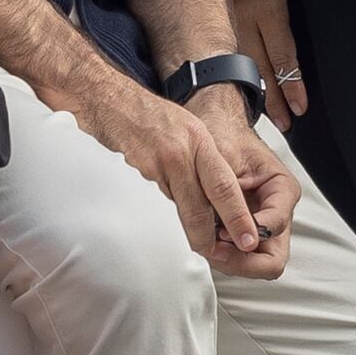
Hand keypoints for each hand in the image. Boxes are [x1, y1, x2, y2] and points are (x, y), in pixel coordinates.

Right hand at [99, 73, 293, 278]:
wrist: (108, 99)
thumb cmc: (149, 114)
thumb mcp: (188, 128)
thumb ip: (203, 160)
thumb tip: (214, 197)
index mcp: (199, 141)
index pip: (224, 187)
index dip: (237, 217)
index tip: (247, 239)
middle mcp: (180, 153)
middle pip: (200, 207)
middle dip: (210, 237)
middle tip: (219, 255)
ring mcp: (155, 164)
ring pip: (177, 209)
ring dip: (187, 229)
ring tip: (195, 244)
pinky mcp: (133, 174)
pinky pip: (155, 202)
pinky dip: (163, 212)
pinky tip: (163, 212)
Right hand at [228, 0, 308, 122]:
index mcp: (267, 8)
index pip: (283, 55)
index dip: (293, 84)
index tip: (302, 106)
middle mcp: (244, 21)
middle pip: (261, 70)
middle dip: (275, 101)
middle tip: (288, 123)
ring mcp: (227, 27)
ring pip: (242, 69)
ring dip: (257, 97)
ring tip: (272, 119)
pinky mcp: (218, 28)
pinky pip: (230, 60)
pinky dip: (240, 82)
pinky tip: (247, 99)